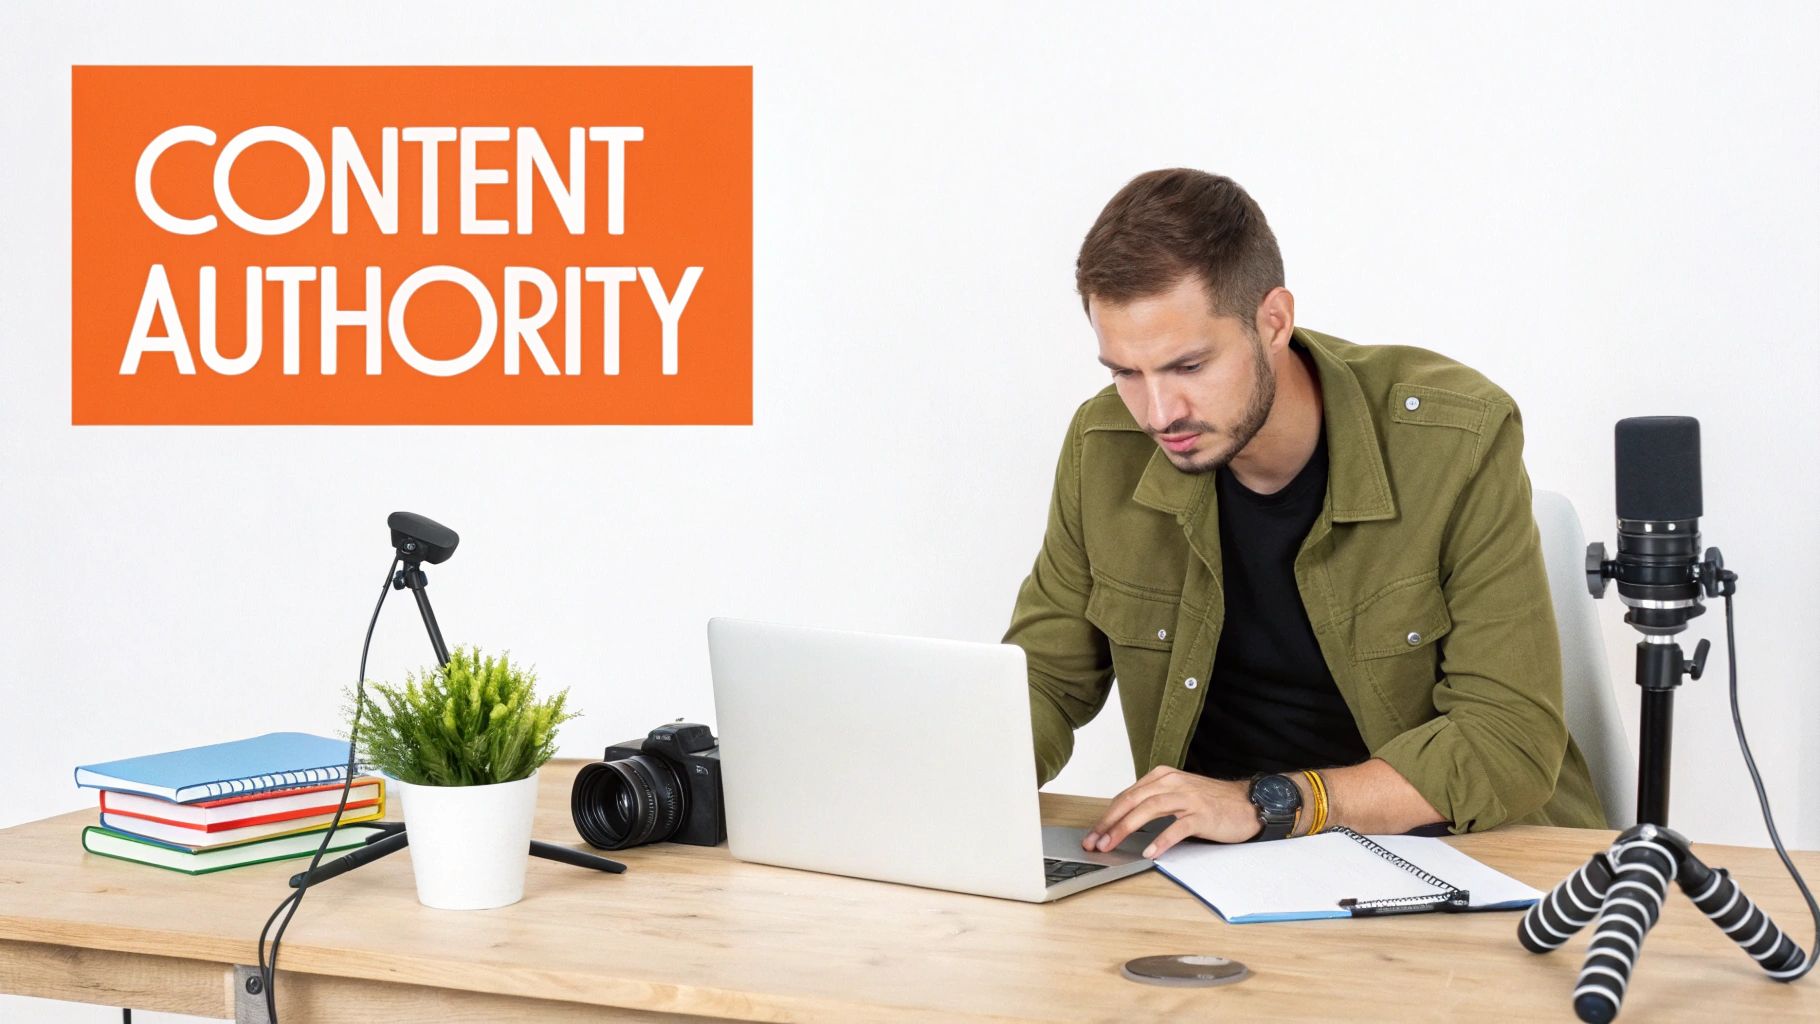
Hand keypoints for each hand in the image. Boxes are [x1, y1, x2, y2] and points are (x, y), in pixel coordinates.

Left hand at [1083, 766, 1260, 857]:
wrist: (1247, 803)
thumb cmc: (1210, 802)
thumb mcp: (1177, 795)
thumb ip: (1153, 802)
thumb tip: (1123, 822)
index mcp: (1162, 776)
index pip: (1126, 796)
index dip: (1107, 815)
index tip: (1093, 834)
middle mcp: (1171, 783)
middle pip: (1131, 801)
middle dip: (1109, 823)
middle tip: (1094, 842)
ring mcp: (1187, 797)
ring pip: (1148, 810)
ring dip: (1125, 829)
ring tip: (1111, 845)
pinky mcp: (1202, 814)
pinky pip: (1177, 827)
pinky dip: (1161, 840)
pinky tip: (1149, 852)